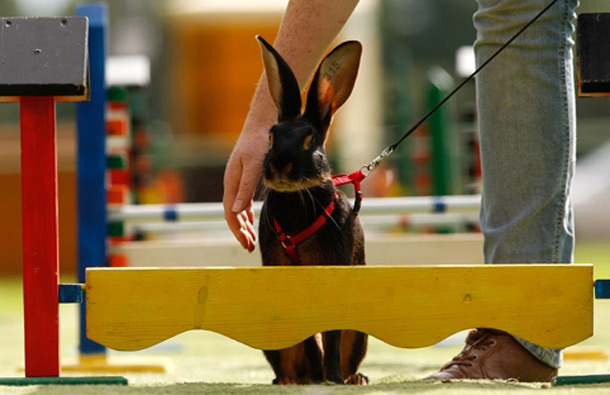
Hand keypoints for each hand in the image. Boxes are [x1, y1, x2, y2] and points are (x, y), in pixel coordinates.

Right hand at [223, 124, 269, 251]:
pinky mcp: (246, 176)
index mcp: (232, 181)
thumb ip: (246, 188)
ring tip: (250, 239)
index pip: (231, 213)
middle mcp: (232, 182)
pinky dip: (247, 213)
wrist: (263, 122)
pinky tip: (251, 220)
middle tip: (249, 248)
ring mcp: (238, 179)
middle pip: (233, 213)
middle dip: (240, 232)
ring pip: (238, 208)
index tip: (246, 244)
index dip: (237, 230)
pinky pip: (243, 200)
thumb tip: (237, 211)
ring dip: (243, 225)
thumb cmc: (259, 142)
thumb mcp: (254, 165)